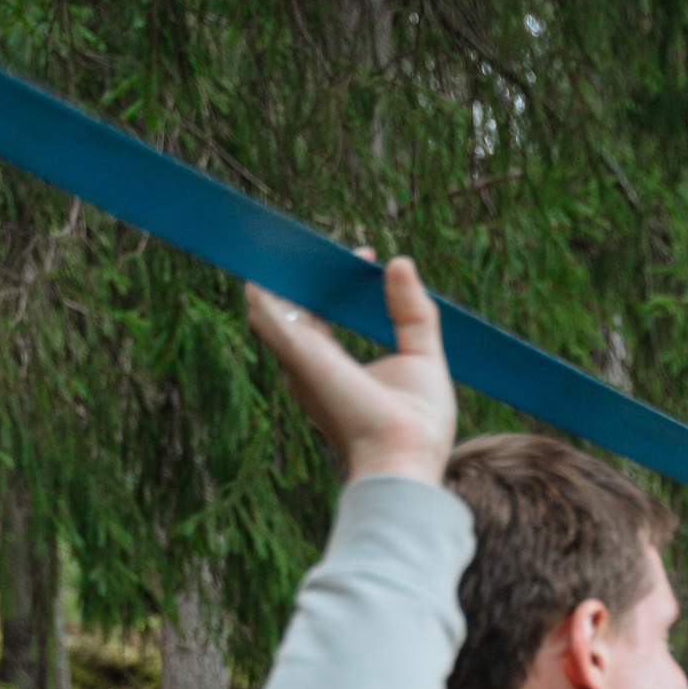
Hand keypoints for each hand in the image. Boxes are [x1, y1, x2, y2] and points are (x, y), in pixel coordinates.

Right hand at [245, 255, 456, 485]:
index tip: (366, 258)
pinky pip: (265, 304)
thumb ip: (412, 312)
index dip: (339, 279)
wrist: (405, 456)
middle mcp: (306, 364)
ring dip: (280, 265)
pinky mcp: (297, 351)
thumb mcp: (422, 355)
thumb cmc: (416, 424)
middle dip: (303, 268)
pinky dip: (267, 275)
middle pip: (292, 304)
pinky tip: (275, 246)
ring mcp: (299, 357)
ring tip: (294, 232)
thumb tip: (399, 262)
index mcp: (330, 367)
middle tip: (326, 238)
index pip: (320, 312)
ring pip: (270, 301)